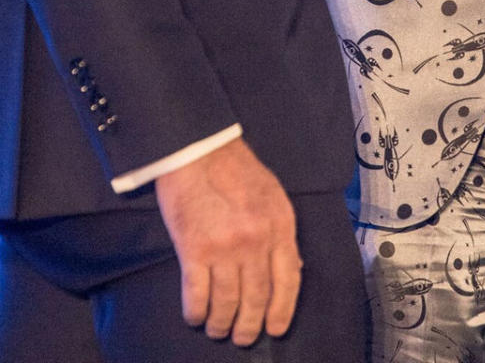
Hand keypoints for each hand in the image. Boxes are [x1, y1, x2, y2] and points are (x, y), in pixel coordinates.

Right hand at [154, 137, 301, 345]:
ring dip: (221, 323)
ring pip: (226, 303)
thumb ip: (281, 231)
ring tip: (217, 328)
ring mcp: (224, 247)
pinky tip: (196, 316)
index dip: (282, 310)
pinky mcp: (194, 250)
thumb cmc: (235, 168)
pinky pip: (197, 295)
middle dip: (249, 326)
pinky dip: (196, 312)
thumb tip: (291, 268)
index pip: (288, 280)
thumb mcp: (272, 195)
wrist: (198, 148)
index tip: (275, 328)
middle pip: (256, 298)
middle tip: (242, 337)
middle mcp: (255, 240)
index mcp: (279, 225)